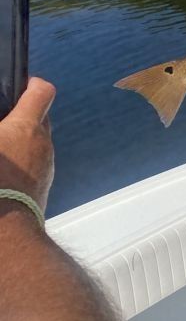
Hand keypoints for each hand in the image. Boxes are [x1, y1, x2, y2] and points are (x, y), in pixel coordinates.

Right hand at [0, 77, 55, 210]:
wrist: (4, 234)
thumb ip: (2, 128)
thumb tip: (4, 133)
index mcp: (26, 127)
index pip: (42, 92)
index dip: (32, 85)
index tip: (20, 86)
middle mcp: (42, 144)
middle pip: (41, 119)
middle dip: (22, 117)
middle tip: (1, 124)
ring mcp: (46, 168)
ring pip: (37, 146)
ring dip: (20, 144)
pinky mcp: (42, 190)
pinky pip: (34, 168)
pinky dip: (21, 165)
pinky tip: (1, 177)